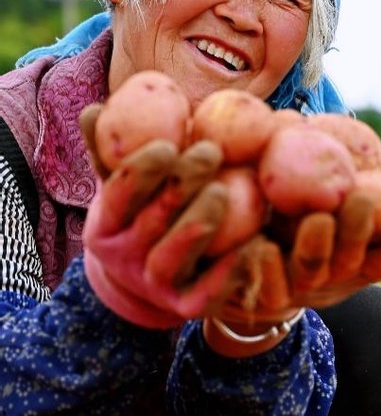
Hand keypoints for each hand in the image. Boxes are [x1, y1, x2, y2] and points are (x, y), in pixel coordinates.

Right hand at [79, 104, 243, 328]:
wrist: (151, 281)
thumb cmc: (144, 214)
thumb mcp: (125, 186)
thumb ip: (112, 150)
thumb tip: (94, 109)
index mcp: (105, 225)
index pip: (117, 196)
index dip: (140, 170)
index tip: (169, 144)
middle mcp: (124, 258)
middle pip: (151, 222)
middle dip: (180, 185)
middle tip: (211, 152)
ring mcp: (154, 285)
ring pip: (171, 258)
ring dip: (196, 224)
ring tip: (224, 192)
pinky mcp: (186, 306)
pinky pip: (205, 292)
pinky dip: (226, 271)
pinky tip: (252, 243)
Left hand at [206, 178, 380, 356]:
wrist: (256, 269)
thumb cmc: (316, 224)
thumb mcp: (351, 208)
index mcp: (361, 260)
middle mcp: (333, 277)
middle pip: (351, 261)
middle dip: (359, 233)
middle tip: (363, 200)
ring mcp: (298, 286)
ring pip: (310, 269)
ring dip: (317, 247)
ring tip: (318, 219)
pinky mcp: (262, 294)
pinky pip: (264, 286)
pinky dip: (265, 267)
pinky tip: (262, 246)